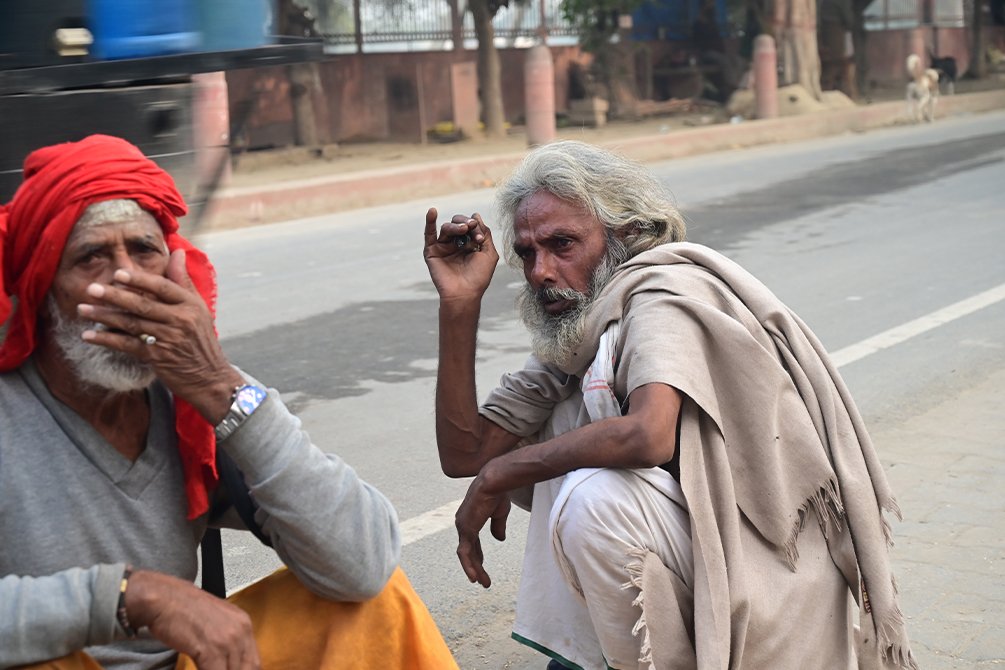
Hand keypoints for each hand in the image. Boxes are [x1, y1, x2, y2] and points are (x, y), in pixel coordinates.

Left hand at [77, 249, 243, 422]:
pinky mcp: (157, 357)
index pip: (163, 287)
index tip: (118, 273)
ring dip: (104, 316)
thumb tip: (177, 252)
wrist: (210, 378)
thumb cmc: (201, 340)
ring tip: (82, 309)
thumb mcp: (199, 309)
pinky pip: (127, 345)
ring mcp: (168, 339)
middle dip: (114, 296)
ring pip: (131, 324)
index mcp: (191, 305)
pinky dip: (107, 339)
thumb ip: (183, 281)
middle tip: (91, 289)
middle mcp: (181, 320)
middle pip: (142, 304)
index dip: (139, 280)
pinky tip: (89, 335)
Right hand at [127, 569, 259, 669]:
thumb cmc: (183, 609)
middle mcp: (240, 630)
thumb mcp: (216, 621)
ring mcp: (226, 639)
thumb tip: (229, 662)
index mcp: (243, 623)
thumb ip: (226, 640)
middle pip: (249, 668)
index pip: (254, 661)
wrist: (163, 598)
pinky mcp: (209, 648)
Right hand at [423, 207, 499, 302]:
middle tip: (471, 227)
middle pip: (459, 224)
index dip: (476, 227)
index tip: (480, 239)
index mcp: (470, 245)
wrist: (465, 293)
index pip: (472, 227)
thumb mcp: (489, 253)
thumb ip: (485, 234)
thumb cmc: (479, 277)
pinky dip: (429, 221)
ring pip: (447, 228)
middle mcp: (456, 245)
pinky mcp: (432, 252)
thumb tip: (476, 215)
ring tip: (463, 229)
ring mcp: (443, 247)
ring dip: (456, 226)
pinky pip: (429, 234)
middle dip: (466, 223)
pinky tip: (432, 211)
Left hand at [455, 474, 510, 587]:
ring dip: (474, 569)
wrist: (494, 482)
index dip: (477, 555)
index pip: (472, 541)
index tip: (482, 565)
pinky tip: (475, 577)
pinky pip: (465, 553)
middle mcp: (463, 523)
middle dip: (476, 565)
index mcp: (470, 519)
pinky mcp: (466, 530)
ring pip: (466, 555)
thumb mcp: (499, 513)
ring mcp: (463, 527)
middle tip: (483, 579)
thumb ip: (497, 526)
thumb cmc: (498, 493)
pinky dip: (469, 566)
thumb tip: (499, 539)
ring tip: (482, 582)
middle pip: (468, 550)